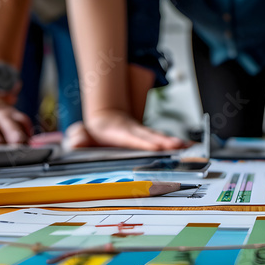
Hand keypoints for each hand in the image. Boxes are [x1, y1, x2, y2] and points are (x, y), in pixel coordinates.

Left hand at [65, 109, 188, 149]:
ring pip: (159, 137)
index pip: (133, 138)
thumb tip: (76, 142)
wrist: (106, 116)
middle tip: (178, 146)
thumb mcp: (82, 133)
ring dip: (173, 142)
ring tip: (188, 147)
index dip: (144, 143)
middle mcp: (134, 130)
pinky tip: (188, 146)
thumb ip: (79, 137)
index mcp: (119, 132)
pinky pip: (163, 140)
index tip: (156, 147)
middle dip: (165, 142)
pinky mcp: (148, 136)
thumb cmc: (96, 131)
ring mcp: (142, 132)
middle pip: (151, 136)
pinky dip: (176, 143)